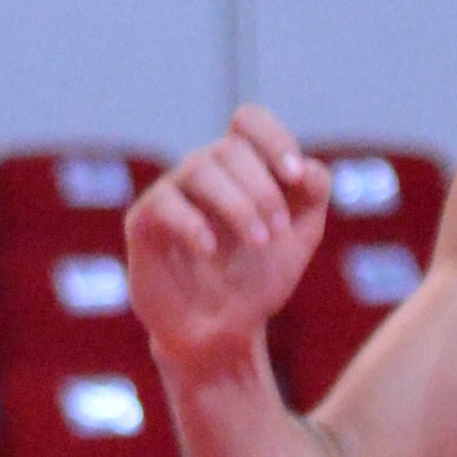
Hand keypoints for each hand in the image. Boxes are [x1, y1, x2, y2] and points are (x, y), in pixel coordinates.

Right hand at [123, 107, 330, 375]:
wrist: (222, 334)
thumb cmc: (257, 278)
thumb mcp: (300, 235)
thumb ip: (312, 194)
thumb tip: (306, 167)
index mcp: (240, 167)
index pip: (249, 122)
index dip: (273, 139)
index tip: (294, 177)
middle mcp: (203, 172)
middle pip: (229, 149)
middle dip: (261, 189)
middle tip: (276, 231)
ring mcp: (171, 194)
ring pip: (199, 169)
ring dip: (237, 204)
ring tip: (258, 242)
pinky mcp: (143, 223)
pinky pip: (165, 205)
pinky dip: (193, 224)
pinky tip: (211, 251)